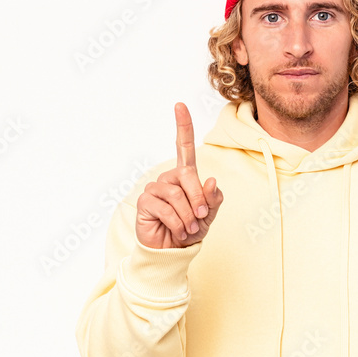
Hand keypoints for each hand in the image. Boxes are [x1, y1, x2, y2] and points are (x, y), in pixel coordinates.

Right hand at [135, 102, 222, 248]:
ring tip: (188, 229)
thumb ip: (213, 199)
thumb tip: (211, 180)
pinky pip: (165, 208)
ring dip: (188, 215)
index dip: (182, 126)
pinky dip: (176, 222)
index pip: (183, 147)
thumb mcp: (208, 215)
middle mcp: (169, 178)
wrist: (172, 251)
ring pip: (176, 194)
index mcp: (185, 176)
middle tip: (201, 217)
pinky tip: (177, 231)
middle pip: (186, 175)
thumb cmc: (191, 230)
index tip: (180, 105)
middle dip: (198, 197)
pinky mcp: (145, 202)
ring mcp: (155, 189)